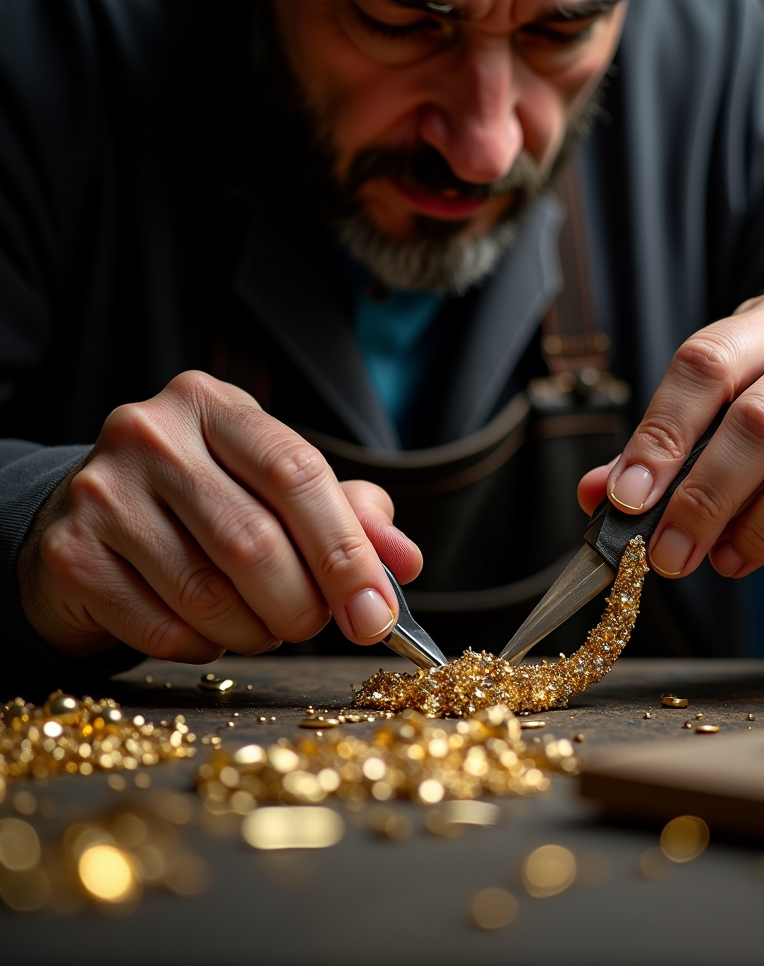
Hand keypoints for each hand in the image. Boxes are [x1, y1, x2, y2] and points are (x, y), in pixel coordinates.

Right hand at [17, 372, 421, 661]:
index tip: (377, 614)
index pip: (297, 474)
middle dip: (304, 605)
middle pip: (254, 542)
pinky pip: (164, 630)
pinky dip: (205, 646)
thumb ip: (346, 514)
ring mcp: (102, 492)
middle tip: (317, 625)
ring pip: (209, 596)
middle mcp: (152, 435)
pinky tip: (208, 629)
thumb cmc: (207, 501)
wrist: (93, 520)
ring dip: (257, 631)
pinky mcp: (71, 555)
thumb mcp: (276, 487)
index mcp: (215, 405)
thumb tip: (403, 562)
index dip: (346, 553)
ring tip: (263, 624)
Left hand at [578, 290, 763, 581]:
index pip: (704, 365)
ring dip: (760, 530)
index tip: (626, 498)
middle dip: (703, 499)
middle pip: (757, 422)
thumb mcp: (722, 431)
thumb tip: (595, 494)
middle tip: (670, 554)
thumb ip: (661, 457)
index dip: (661, 434)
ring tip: (728, 562)